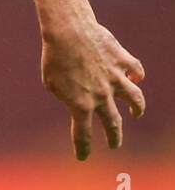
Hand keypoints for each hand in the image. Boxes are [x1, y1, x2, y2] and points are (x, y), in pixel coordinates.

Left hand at [41, 20, 144, 160]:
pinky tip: (135, 78)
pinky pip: (136, 71)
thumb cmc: (54, 57)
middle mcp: (102, 96)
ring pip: (135, 99)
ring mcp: (116, 78)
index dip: (83, 148)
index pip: (83, 134)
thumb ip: (66, 96)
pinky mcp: (123, 61)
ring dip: (137, 108)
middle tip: (114, 145)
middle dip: (114, 137)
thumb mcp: (51, 83)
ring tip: (136, 113)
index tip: (82, 157)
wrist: (68, 32)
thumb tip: (80, 100)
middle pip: (112, 123)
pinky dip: (137, 75)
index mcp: (81, 104)